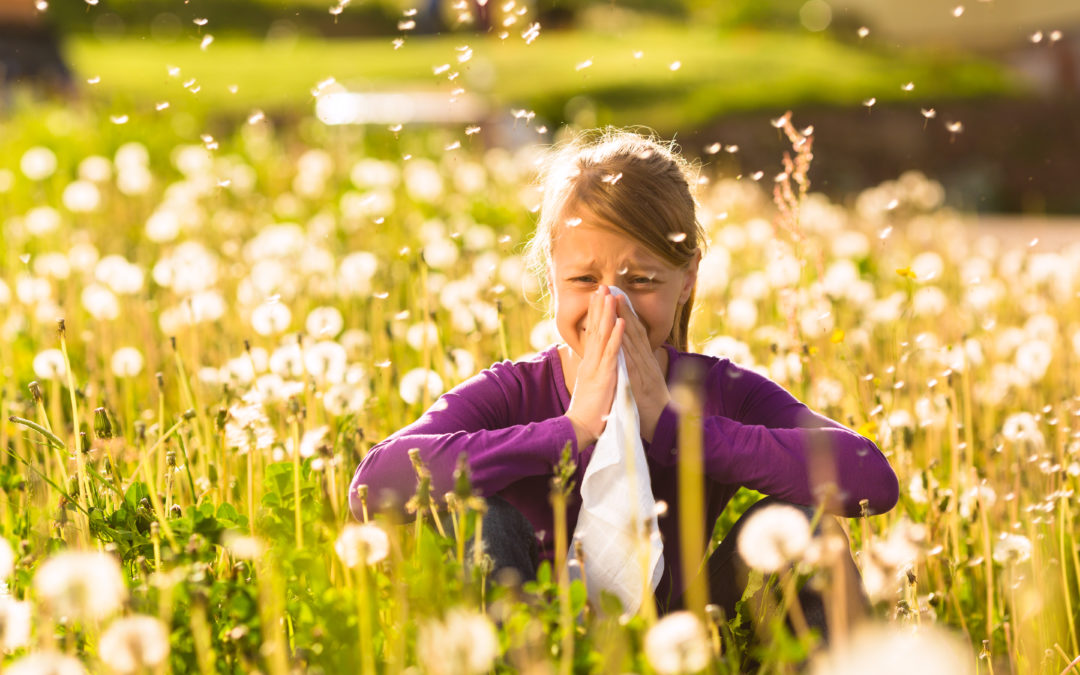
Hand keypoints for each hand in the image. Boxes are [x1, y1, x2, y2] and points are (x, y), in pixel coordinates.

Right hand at [565, 287, 624, 448]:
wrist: (580, 428)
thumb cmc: (589, 412)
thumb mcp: (592, 387)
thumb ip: (594, 373)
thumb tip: (596, 364)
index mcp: (589, 363)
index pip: (592, 334)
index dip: (596, 315)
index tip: (598, 297)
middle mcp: (591, 362)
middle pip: (595, 329)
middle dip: (599, 307)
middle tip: (602, 286)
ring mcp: (597, 367)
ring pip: (602, 336)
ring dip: (607, 314)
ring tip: (610, 295)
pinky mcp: (604, 376)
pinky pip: (612, 353)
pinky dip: (617, 336)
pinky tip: (620, 322)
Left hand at [614, 293, 670, 442]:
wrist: (664, 426)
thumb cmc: (652, 407)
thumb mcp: (645, 382)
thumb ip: (639, 368)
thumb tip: (632, 357)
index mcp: (645, 361)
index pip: (634, 333)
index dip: (625, 314)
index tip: (616, 296)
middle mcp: (646, 361)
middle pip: (633, 330)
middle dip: (623, 308)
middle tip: (612, 288)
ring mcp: (644, 370)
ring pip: (633, 340)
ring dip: (623, 319)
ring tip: (614, 300)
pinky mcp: (640, 382)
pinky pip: (631, 361)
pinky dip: (626, 345)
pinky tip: (619, 332)